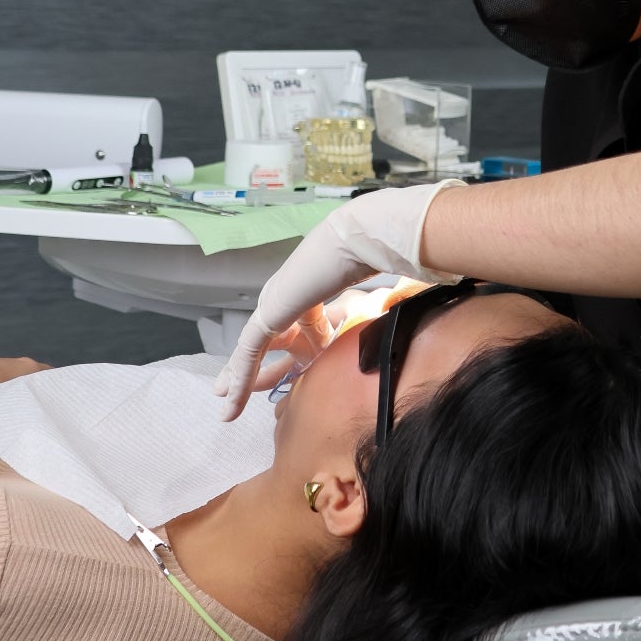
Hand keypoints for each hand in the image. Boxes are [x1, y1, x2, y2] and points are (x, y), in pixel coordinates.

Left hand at [214, 180, 464, 419]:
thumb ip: (391, 306)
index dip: (302, 350)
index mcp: (316, 289)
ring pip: (253, 349)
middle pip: (275, 340)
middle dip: (260, 367)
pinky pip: (249, 351)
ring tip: (225, 404)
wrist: (364, 237)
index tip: (305, 369)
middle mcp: (293, 295)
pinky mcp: (271, 311)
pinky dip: (239, 376)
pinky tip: (229, 398)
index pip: (305, 325)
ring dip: (240, 377)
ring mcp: (279, 301)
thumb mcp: (387, 294)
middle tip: (249, 392)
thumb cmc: (381, 257)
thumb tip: (416, 312)